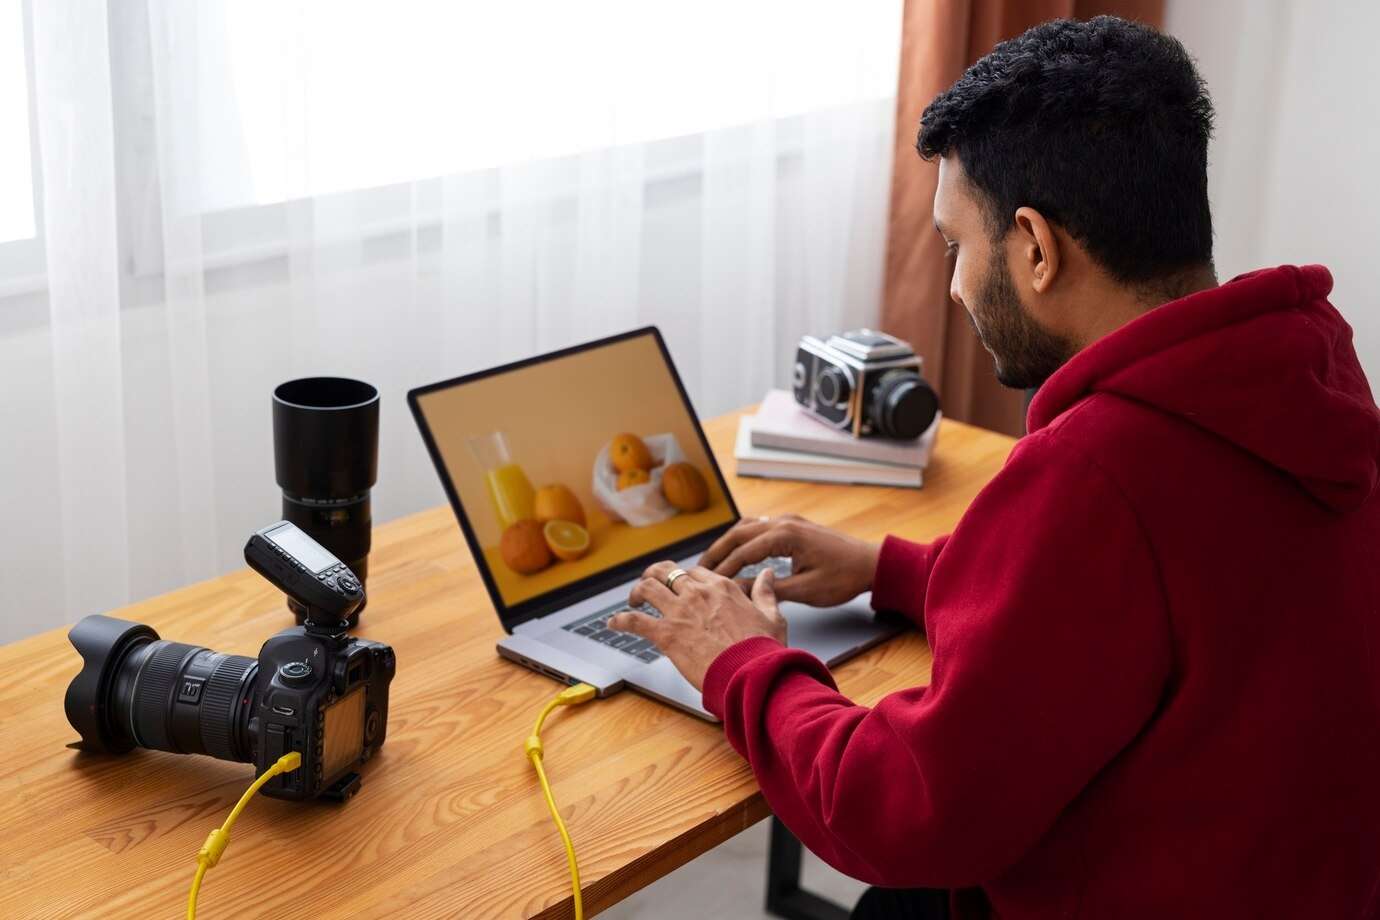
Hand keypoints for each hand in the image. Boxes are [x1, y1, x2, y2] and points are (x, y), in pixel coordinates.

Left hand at [607, 561, 785, 690]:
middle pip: (666, 572)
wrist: (751, 673)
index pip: (695, 571)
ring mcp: (680, 612)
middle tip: (649, 585)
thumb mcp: (771, 615)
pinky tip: (613, 623)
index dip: (685, 577)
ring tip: (632, 600)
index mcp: (721, 587)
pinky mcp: (666, 634)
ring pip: (647, 588)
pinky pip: (635, 621)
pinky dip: (620, 621)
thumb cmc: (762, 650)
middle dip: (654, 575)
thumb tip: (767, 574)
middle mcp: (697, 593)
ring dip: (636, 592)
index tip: (681, 585)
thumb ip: (765, 592)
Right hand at [700, 514, 879, 607]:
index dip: (723, 569)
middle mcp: (783, 522)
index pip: (743, 552)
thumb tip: (739, 591)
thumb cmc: (843, 577)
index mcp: (785, 535)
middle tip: (698, 570)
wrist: (871, 563)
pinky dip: (742, 539)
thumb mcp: (805, 590)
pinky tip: (736, 552)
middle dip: (716, 552)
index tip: (706, 583)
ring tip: (712, 563)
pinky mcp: (793, 526)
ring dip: (728, 544)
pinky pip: (758, 528)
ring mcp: (788, 521)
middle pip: (738, 534)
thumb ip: (769, 590)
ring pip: (747, 528)